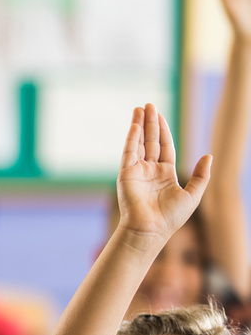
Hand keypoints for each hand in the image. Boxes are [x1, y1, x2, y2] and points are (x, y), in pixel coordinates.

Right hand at [115, 104, 211, 241]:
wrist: (151, 230)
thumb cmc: (171, 218)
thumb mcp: (193, 195)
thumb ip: (201, 175)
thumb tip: (208, 156)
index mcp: (164, 174)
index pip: (164, 147)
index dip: (163, 131)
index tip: (160, 115)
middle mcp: (149, 171)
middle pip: (150, 141)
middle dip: (150, 122)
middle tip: (148, 104)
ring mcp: (137, 171)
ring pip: (139, 143)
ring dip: (139, 125)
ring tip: (140, 108)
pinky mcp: (126, 174)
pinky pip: (129, 152)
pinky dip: (131, 138)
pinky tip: (134, 124)